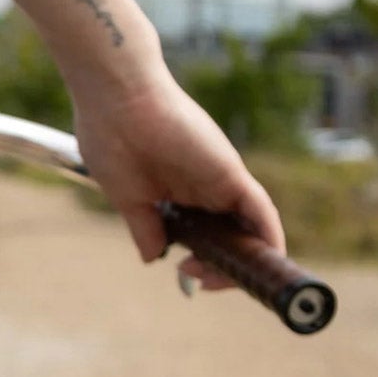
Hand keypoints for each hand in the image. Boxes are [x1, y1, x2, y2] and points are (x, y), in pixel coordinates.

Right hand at [68, 69, 286, 289]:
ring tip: (223, 279)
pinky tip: (265, 261)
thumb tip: (154, 257)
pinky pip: (261, 210)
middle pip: (233, 236)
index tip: (183, 273)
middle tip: (194, 276)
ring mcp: (220, 181)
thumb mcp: (126, 196)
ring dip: (246, 260)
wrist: (113, 97)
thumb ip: (144, 226)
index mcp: (179, 194)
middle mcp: (205, 189)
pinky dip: (268, 237)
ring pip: (253, 229)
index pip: (206, 236)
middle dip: (223, 268)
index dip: (204, 262)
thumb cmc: (109, 137)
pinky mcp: (230, 172)